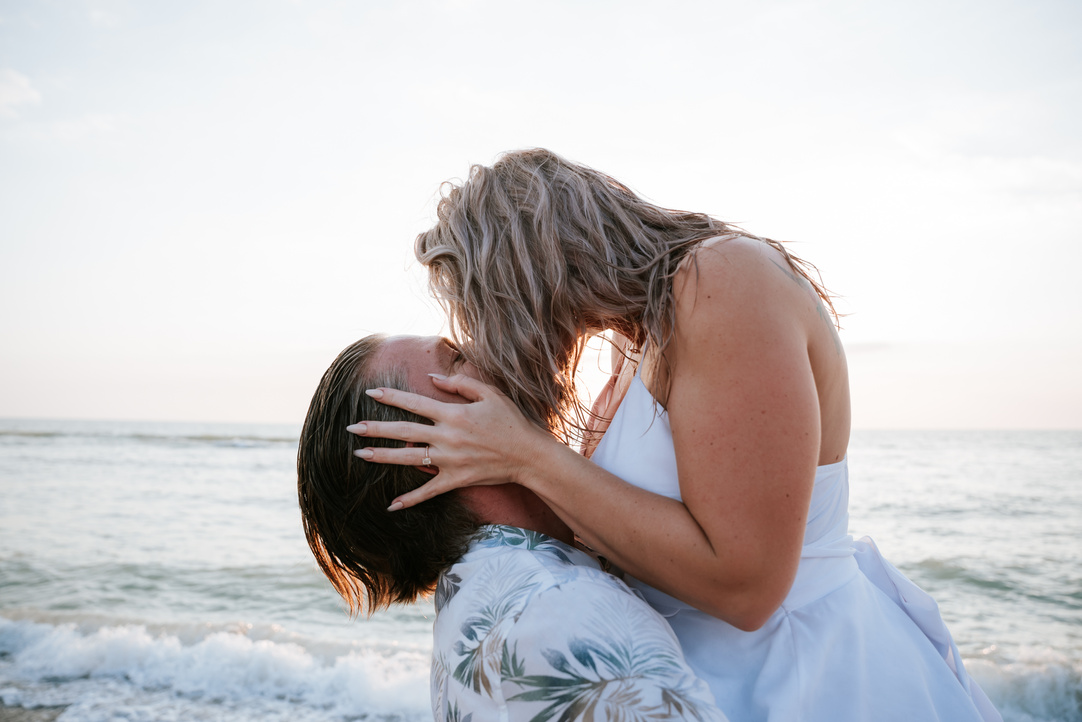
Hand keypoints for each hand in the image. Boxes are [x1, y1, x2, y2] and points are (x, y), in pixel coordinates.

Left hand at [347, 374, 553, 509]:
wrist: (529, 455)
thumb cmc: (511, 421)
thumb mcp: (490, 394)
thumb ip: (460, 384)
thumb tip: (432, 379)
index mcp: (453, 414)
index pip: (415, 403)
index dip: (392, 397)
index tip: (370, 393)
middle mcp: (447, 437)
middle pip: (404, 432)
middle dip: (375, 429)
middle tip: (351, 428)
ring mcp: (449, 460)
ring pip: (409, 459)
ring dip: (382, 457)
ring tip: (359, 455)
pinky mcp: (455, 479)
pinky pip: (428, 491)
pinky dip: (409, 500)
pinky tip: (390, 506)